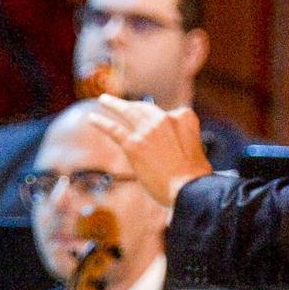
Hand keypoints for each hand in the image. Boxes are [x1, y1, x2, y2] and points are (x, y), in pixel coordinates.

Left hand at [90, 95, 211, 206]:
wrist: (190, 189)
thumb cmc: (195, 177)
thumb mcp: (196, 148)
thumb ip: (181, 139)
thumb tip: (169, 144)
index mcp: (184, 117)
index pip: (167, 114)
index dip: (159, 123)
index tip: (155, 129)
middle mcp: (165, 118)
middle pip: (145, 108)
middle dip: (132, 104)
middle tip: (120, 102)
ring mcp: (148, 130)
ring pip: (127, 112)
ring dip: (113, 104)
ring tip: (104, 99)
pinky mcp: (133, 144)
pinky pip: (114, 129)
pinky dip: (101, 123)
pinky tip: (92, 118)